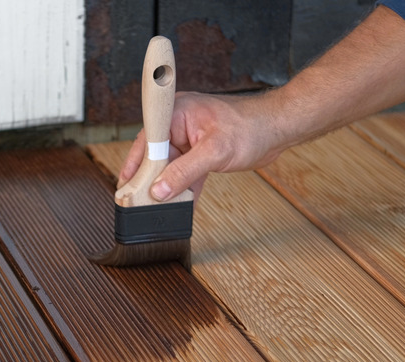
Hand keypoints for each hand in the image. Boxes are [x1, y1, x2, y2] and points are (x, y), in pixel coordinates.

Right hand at [118, 91, 286, 201]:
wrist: (278, 128)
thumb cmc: (251, 127)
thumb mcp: (214, 152)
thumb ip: (185, 172)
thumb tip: (161, 190)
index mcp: (176, 113)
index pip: (147, 140)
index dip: (135, 163)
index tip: (126, 184)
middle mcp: (178, 123)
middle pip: (155, 155)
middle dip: (151, 179)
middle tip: (141, 201)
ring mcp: (189, 138)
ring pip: (170, 166)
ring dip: (168, 185)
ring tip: (159, 206)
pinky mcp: (200, 151)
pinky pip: (185, 171)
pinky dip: (184, 187)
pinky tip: (181, 204)